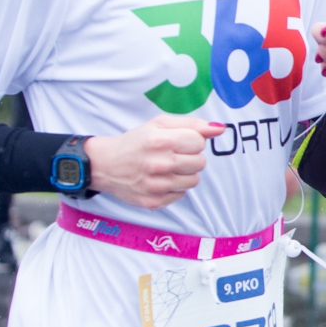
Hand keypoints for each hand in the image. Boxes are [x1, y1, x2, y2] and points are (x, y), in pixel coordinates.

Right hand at [86, 116, 224, 208]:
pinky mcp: (152, 201)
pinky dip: (174, 187)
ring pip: (194, 180)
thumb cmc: (136, 141)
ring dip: (185, 173)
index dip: (192, 140)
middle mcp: (158, 164)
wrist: (105, 164)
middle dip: (190, 157)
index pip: (199, 142)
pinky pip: (181, 194)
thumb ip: (192, 124)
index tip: (178, 142)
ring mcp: (155, 185)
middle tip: (173, 155)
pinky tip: (160, 179)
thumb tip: (220, 129)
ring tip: (168, 167)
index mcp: (160, 140)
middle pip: (200, 162)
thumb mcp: (160, 124)